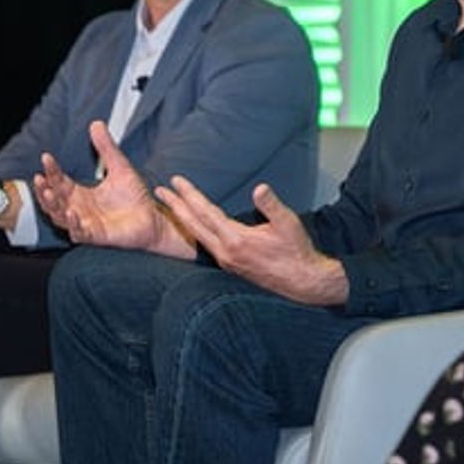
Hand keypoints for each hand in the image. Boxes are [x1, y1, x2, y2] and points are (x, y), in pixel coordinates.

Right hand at [34, 121, 188, 256]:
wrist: (153, 218)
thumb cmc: (134, 197)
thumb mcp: (120, 167)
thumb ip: (107, 148)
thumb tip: (96, 123)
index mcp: (80, 194)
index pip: (59, 181)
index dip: (52, 170)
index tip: (46, 157)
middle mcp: (79, 209)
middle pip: (53, 201)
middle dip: (44, 190)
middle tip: (39, 178)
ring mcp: (86, 223)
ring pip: (60, 217)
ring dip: (53, 206)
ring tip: (48, 193)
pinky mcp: (97, 236)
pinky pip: (79, 232)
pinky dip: (74, 224)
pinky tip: (72, 212)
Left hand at [158, 180, 347, 305]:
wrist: (303, 282)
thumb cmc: (297, 251)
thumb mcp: (288, 224)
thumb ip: (271, 205)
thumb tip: (259, 188)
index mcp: (236, 240)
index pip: (206, 212)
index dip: (189, 194)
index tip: (175, 181)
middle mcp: (226, 252)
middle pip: (193, 225)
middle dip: (175, 206)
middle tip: (159, 191)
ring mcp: (227, 261)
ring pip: (197, 236)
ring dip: (183, 219)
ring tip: (171, 206)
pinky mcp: (231, 266)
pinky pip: (206, 245)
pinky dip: (195, 231)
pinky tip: (195, 227)